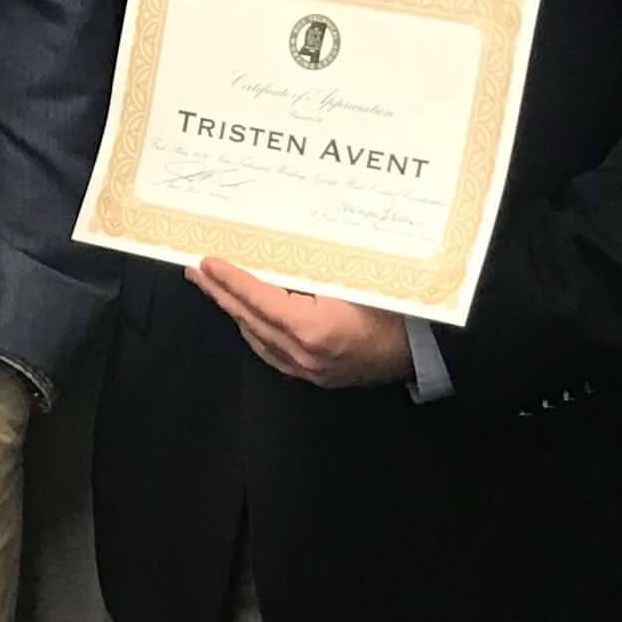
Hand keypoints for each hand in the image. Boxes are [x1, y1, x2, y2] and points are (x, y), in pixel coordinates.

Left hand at [194, 258, 412, 388]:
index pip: (258, 298)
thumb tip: (279, 244)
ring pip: (257, 338)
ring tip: (215, 288)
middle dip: (220, 293)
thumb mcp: (359, 279)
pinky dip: (254, 331)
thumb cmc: (399, 309)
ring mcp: (307, 369)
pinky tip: (246, 317)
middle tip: (195, 271)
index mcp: (312, 328)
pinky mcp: (315, 376)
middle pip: (249, 319)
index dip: (230, 279)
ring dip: (234, 311)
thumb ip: (317, 268)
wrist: (427, 351)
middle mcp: (303, 353)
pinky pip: (272, 352)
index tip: (206, 262)